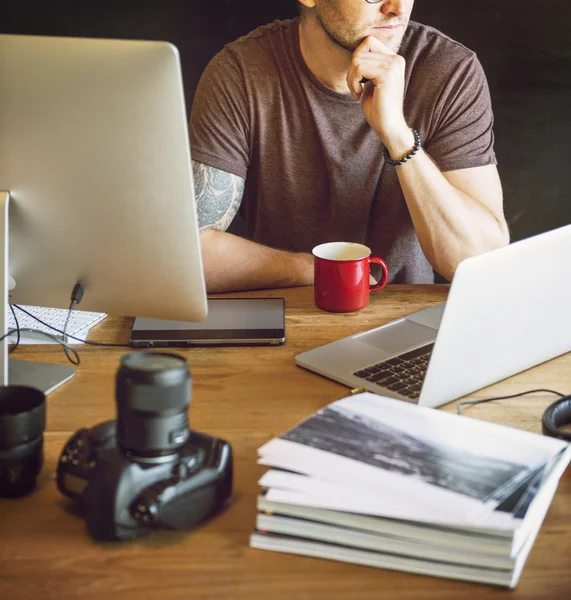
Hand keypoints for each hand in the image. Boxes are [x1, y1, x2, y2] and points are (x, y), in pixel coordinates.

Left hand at [347, 36, 411, 154]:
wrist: (389, 127)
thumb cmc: (378, 109)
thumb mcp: (371, 82)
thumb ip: (368, 66)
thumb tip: (356, 55)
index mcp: (394, 59)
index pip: (369, 42)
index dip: (357, 59)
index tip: (358, 79)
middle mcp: (396, 59)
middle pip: (362, 49)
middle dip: (352, 69)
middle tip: (354, 87)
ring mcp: (393, 66)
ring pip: (358, 59)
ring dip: (351, 77)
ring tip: (356, 92)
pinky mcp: (386, 75)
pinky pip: (359, 68)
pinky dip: (353, 82)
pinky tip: (358, 94)